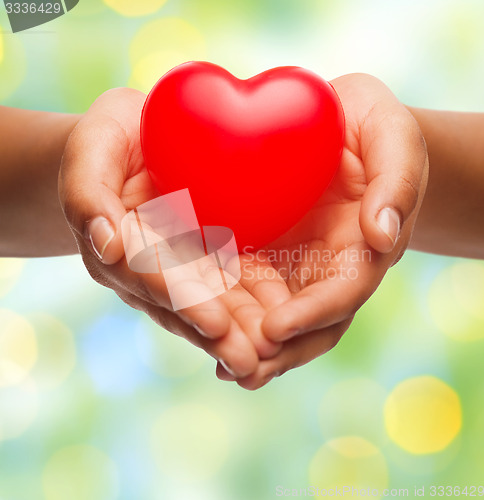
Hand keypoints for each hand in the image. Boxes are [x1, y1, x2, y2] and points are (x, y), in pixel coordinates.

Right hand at [58, 88, 281, 377]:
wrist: (135, 142)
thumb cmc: (112, 139)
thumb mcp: (93, 147)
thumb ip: (88, 193)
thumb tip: (106, 244)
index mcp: (121, 244)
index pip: (151, 276)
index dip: (181, 299)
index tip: (214, 323)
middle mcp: (151, 266)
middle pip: (183, 304)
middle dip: (216, 333)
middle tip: (250, 361)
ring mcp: (180, 266)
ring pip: (210, 304)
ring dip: (238, 333)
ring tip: (269, 357)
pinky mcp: (208, 259)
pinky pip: (232, 285)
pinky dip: (253, 308)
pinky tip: (279, 330)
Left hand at [217, 73, 428, 388]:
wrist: (337, 124)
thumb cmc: (370, 127)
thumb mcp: (391, 138)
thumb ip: (396, 182)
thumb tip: (382, 236)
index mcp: (361, 248)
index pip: (343, 292)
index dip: (313, 314)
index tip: (276, 329)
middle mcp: (328, 267)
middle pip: (309, 323)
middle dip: (278, 350)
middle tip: (239, 370)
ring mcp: (295, 265)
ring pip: (276, 316)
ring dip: (251, 345)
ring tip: (220, 365)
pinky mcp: (264, 254)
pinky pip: (247, 289)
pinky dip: (230, 312)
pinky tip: (201, 325)